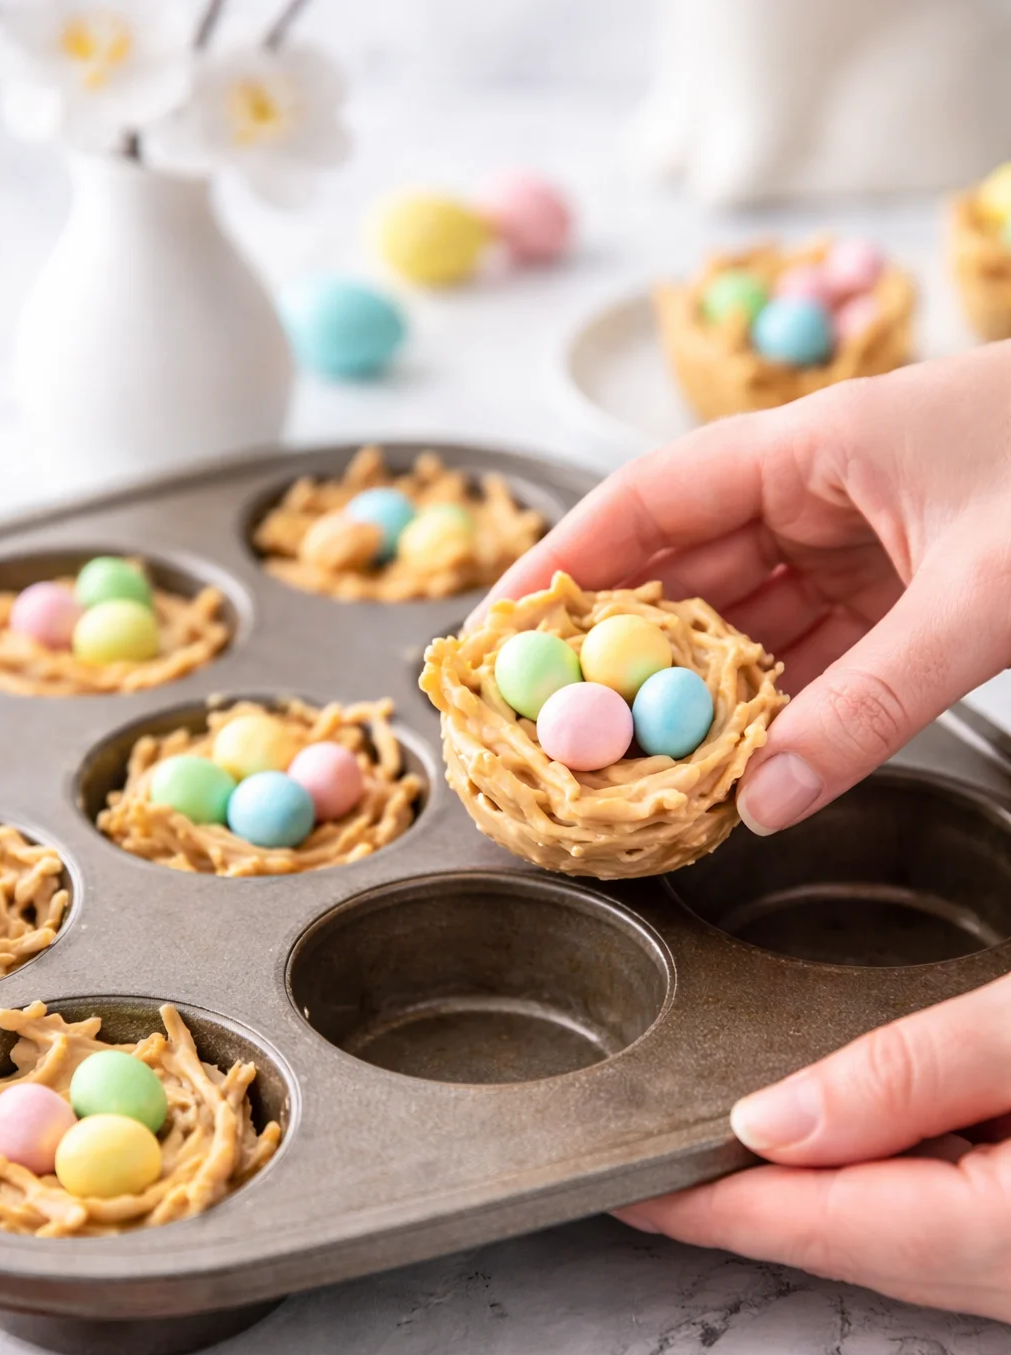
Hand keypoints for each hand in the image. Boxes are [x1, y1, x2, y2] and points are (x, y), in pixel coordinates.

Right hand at [483, 344, 1010, 833]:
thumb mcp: (983, 592)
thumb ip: (875, 701)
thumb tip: (771, 801)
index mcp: (819, 444)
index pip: (652, 496)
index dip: (565, 559)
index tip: (500, 628)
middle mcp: (824, 489)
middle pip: (686, 568)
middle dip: (620, 646)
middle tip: (554, 725)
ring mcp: (863, 543)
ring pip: (744, 620)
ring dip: (692, 690)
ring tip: (627, 763)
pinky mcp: (904, 592)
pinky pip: (810, 653)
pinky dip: (771, 707)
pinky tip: (733, 762)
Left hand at [617, 972, 1010, 1320]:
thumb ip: (905, 1074)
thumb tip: (773, 1118)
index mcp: (1006, 1233)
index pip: (815, 1226)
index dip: (710, 1206)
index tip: (630, 1186)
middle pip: (848, 1247)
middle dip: (742, 1208)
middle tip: (655, 1170)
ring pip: (898, 1250)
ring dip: (812, 1204)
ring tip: (728, 1157)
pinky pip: (949, 1236)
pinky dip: (883, 1195)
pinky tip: (850, 1152)